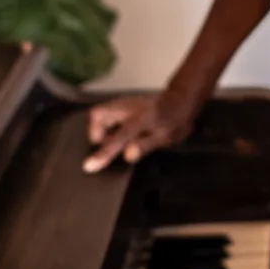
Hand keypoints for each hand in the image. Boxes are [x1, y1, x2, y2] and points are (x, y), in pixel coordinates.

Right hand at [83, 93, 198, 172]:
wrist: (179, 102)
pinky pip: (105, 114)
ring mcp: (123, 103)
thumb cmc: (173, 121)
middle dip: (95, 134)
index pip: (118, 137)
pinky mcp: (121, 104)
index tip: (90, 166)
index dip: (104, 153)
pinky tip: (122, 134)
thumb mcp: (165, 138)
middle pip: (97, 115)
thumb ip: (144, 146)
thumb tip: (127, 155)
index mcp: (142, 118)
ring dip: (101, 130)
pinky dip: (105, 126)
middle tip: (111, 146)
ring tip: (120, 139)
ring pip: (99, 114)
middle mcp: (128, 106)